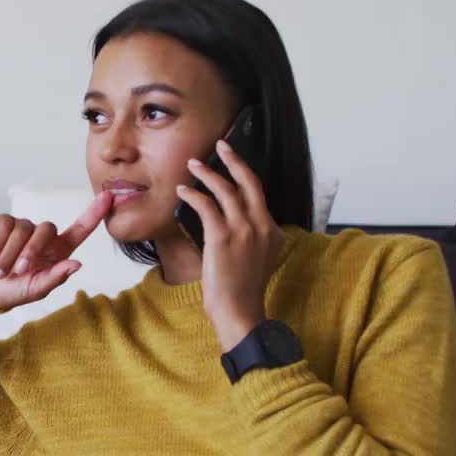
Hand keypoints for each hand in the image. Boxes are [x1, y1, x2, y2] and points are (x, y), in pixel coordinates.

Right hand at [0, 190, 113, 311]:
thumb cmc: (13, 291)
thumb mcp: (36, 290)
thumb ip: (56, 277)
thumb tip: (77, 264)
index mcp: (57, 251)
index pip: (80, 228)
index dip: (94, 213)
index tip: (109, 198)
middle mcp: (41, 235)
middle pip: (47, 228)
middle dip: (32, 251)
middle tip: (18, 271)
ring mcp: (21, 227)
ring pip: (23, 228)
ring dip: (10, 253)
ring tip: (1, 270)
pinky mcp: (1, 223)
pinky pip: (4, 225)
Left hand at [177, 139, 285, 350]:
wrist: (239, 312)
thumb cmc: (242, 291)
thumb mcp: (257, 261)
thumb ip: (252, 241)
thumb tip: (234, 227)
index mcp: (273, 232)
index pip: (258, 197)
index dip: (243, 178)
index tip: (232, 166)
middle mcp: (262, 226)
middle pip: (250, 182)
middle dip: (235, 160)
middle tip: (222, 144)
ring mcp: (244, 230)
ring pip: (226, 190)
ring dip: (207, 174)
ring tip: (192, 164)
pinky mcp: (224, 236)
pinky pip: (207, 206)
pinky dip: (193, 195)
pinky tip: (183, 190)